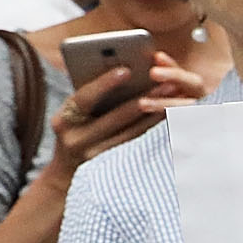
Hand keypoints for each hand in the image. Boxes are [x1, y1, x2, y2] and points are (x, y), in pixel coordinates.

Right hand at [42, 64, 183, 176]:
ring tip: (178, 98)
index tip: (126, 70)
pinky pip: (140, 147)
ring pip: (134, 134)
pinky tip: (174, 117)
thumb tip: (126, 71)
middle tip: (169, 82)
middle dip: (145, 98)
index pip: (84, 99)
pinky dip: (157, 131)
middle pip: (116, 118)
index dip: (104, 84)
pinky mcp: (115, 169)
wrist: (68, 172)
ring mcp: (96, 158)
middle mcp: (76, 141)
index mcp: (63, 121)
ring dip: (158, 114)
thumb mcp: (74, 115)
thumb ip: (91, 98)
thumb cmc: (76, 131)